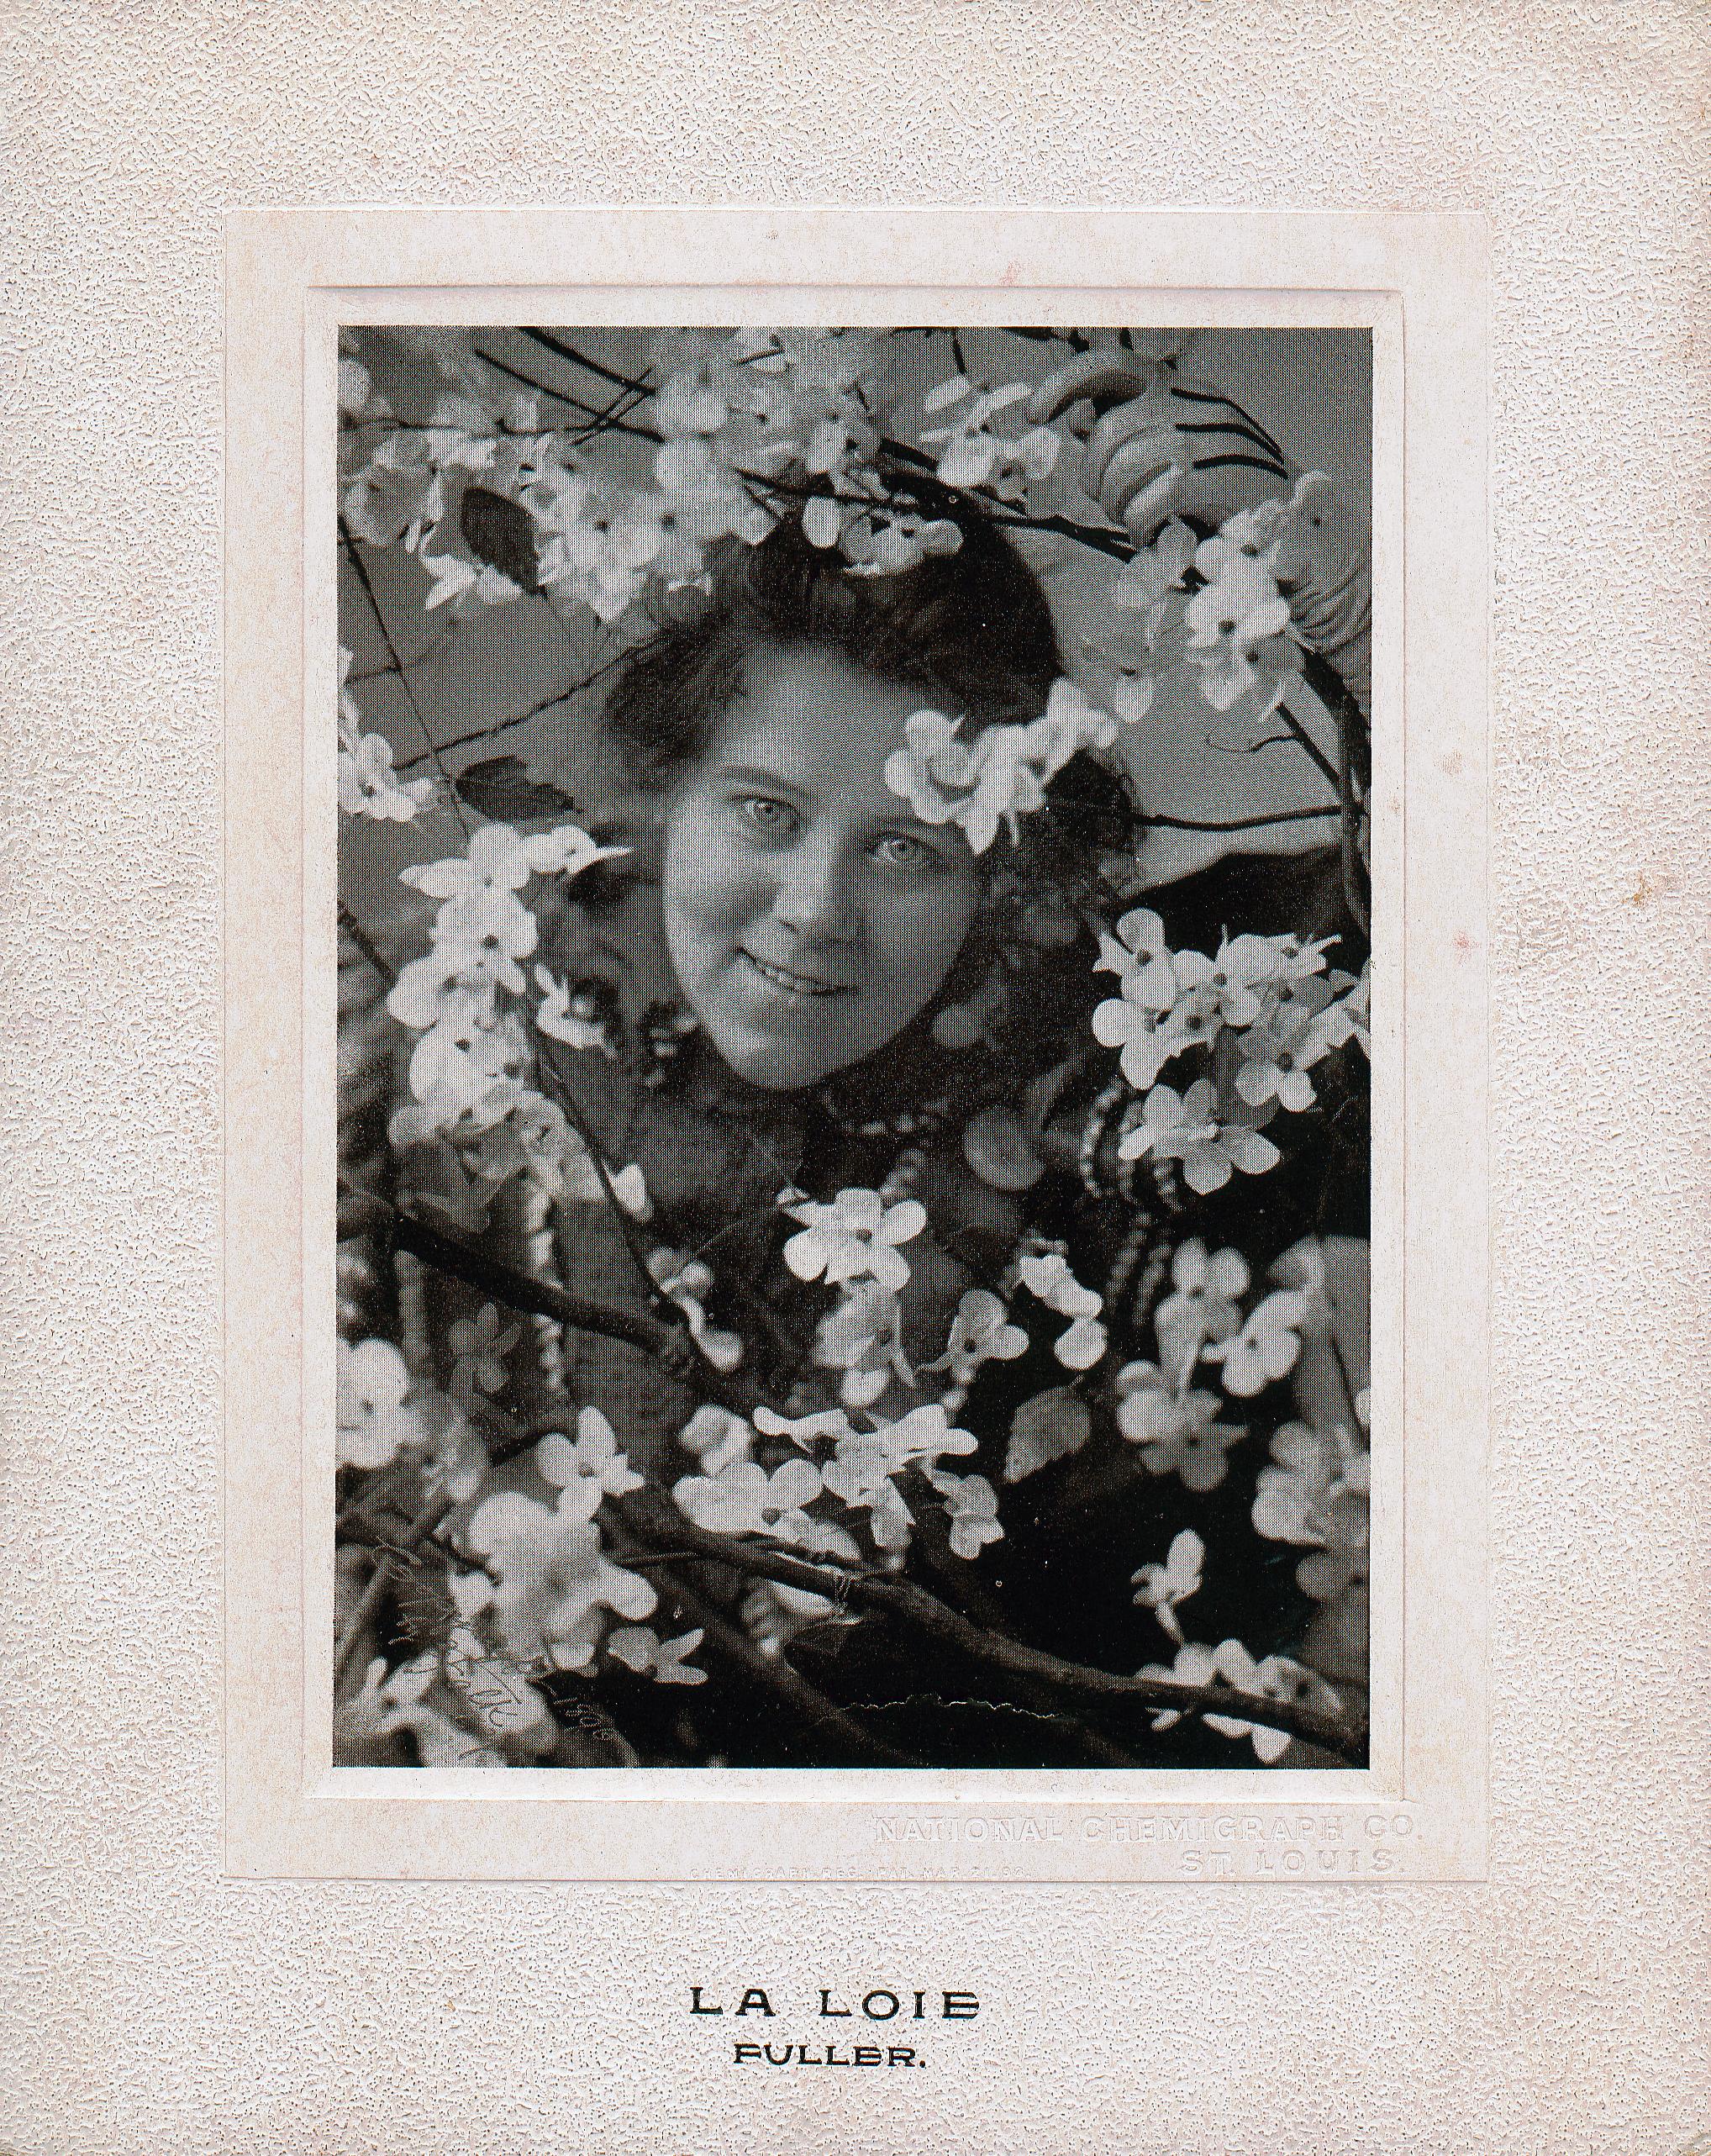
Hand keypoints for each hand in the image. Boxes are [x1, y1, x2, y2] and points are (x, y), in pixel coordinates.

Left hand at [1029, 349, 1370, 716]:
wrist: (1295, 536)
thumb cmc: (1218, 502)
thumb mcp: (1167, 464)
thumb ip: (1125, 438)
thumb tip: (1079, 417)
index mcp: (1183, 392)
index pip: (1113, 367)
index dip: (1067, 383)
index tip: (1036, 412)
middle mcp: (1197, 407)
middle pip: (1108, 431)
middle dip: (1096, 476)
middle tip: (1115, 505)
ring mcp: (1213, 441)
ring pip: (1126, 464)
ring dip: (1119, 504)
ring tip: (1138, 521)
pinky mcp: (1225, 482)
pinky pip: (1155, 496)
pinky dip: (1143, 522)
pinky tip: (1153, 533)